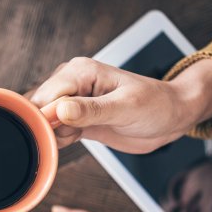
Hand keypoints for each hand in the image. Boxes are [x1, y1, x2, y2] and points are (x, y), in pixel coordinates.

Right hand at [28, 57, 211, 152]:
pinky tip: (75, 139)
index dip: (45, 117)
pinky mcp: (76, 118)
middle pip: (39, 107)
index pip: (46, 95)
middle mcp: (71, 82)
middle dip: (46, 127)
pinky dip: (58, 140)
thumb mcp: (126, 108)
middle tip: (71, 136)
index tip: (55, 134)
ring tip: (78, 136)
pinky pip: (54, 130)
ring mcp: (72, 101)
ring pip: (43, 120)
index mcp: (81, 71)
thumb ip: (92, 110)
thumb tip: (60, 110)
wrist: (173, 117)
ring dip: (52, 135)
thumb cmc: (157, 105)